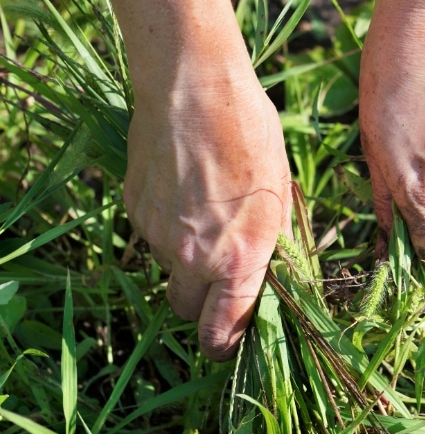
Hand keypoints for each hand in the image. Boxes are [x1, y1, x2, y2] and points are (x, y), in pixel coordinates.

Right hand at [124, 75, 289, 360]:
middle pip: (186, 311)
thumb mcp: (280, 196)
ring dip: (184, 260)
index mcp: (239, 259)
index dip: (226, 346)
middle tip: (219, 279)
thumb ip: (271, 247)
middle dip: (202, 305)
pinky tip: (183, 192)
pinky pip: (150, 237)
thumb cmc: (252, 136)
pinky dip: (166, 229)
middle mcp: (193, 257)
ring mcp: (156, 235)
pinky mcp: (133, 210)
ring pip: (168, 270)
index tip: (230, 343)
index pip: (222, 332)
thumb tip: (270, 278)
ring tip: (205, 214)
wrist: (194, 87)